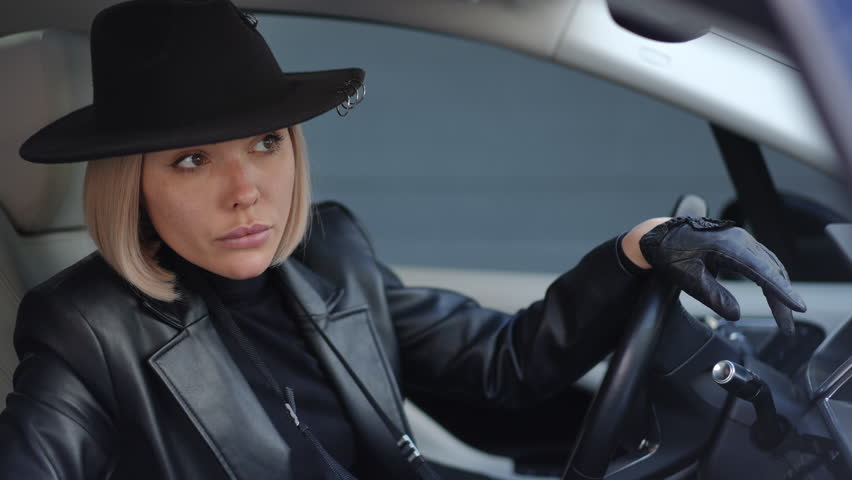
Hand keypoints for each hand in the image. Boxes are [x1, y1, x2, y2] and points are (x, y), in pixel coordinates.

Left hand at [635, 216, 805, 334]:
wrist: (657, 235)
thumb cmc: (669, 253)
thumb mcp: (688, 278)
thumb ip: (713, 296)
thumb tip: (735, 315)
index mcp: (728, 246)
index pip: (763, 272)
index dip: (782, 292)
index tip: (798, 308)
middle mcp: (739, 239)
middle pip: (771, 271)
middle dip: (782, 299)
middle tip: (787, 326)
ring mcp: (740, 239)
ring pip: (769, 265)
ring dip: (778, 290)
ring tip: (783, 315)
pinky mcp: (737, 243)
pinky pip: (761, 261)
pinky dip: (770, 278)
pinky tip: (773, 293)